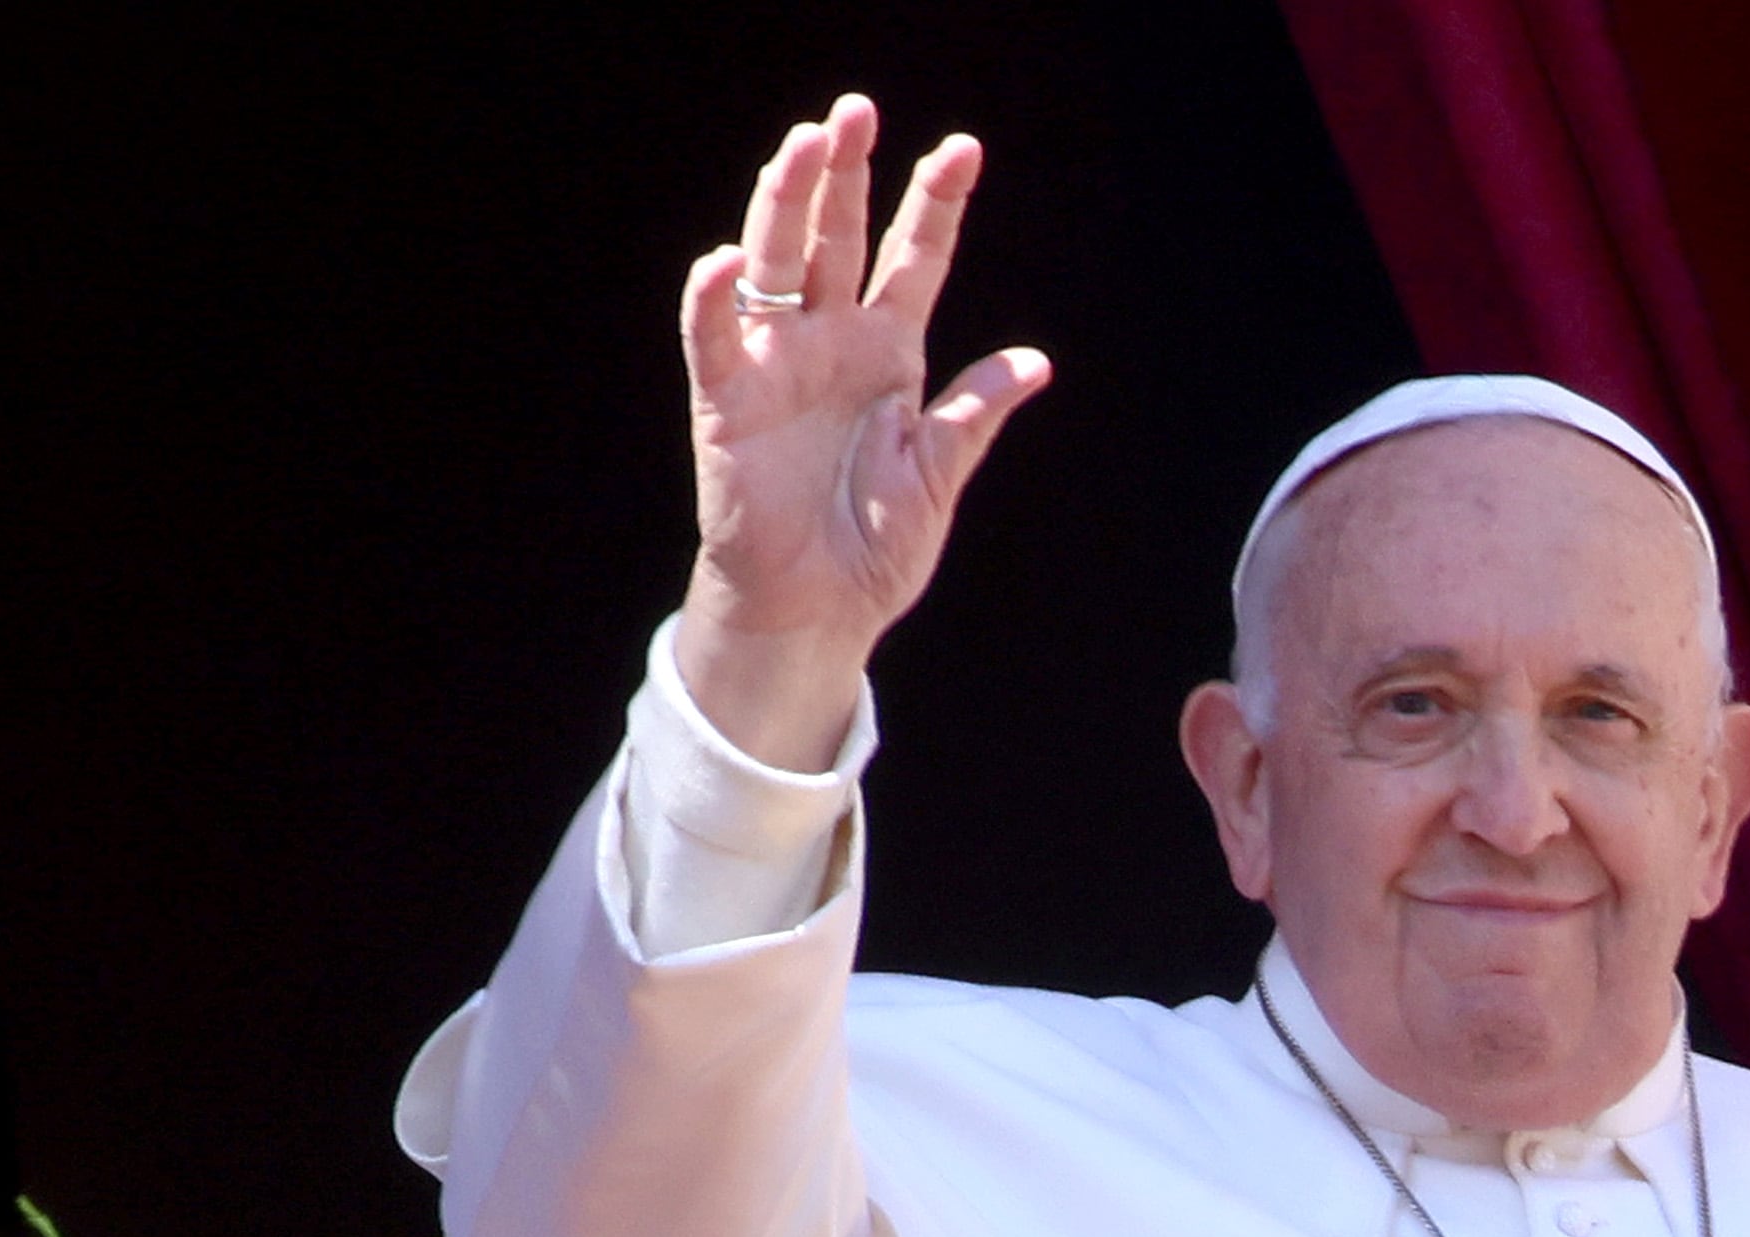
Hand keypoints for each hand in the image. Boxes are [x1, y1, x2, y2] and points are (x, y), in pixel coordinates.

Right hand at [675, 95, 1052, 770]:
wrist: (817, 611)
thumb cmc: (876, 549)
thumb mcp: (938, 478)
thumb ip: (973, 415)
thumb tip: (1035, 364)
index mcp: (890, 352)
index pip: (915, 259)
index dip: (935, 204)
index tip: (964, 149)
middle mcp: (831, 342)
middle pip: (838, 238)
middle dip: (846, 174)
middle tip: (855, 111)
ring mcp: (777, 364)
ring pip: (777, 264)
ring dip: (786, 205)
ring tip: (802, 146)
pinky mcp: (727, 401)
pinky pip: (715, 338)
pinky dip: (716, 300)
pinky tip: (728, 261)